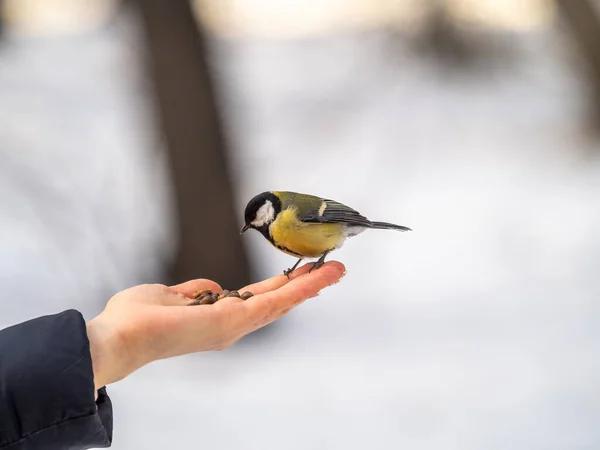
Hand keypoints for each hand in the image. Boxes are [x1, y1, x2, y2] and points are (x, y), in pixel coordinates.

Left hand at [86, 261, 344, 390]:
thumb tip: (211, 287)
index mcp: (219, 318)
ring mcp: (235, 326)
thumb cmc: (136, 319)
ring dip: (310, 286)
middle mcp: (232, 325)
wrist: (118, 336)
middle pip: (277, 302)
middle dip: (306, 286)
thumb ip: (194, 291)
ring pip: (282, 302)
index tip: (303, 274)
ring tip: (335, 270)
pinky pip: (272, 302)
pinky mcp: (233, 322)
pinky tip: (315, 279)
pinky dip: (297, 290)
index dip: (283, 287)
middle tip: (333, 269)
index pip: (259, 300)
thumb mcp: (170, 295)